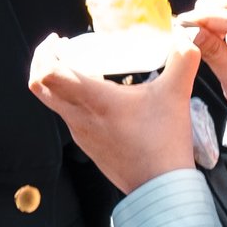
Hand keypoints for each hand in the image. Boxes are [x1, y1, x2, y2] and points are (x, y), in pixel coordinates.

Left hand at [28, 32, 203, 193]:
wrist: (160, 188)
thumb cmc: (163, 143)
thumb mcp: (176, 95)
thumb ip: (183, 61)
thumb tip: (187, 38)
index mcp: (93, 101)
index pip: (48, 74)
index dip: (44, 53)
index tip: (57, 41)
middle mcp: (78, 117)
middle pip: (40, 87)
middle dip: (43, 63)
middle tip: (61, 50)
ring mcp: (80, 134)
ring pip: (53, 103)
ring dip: (57, 82)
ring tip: (80, 69)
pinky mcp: (88, 146)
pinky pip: (68, 117)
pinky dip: (70, 100)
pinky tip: (96, 96)